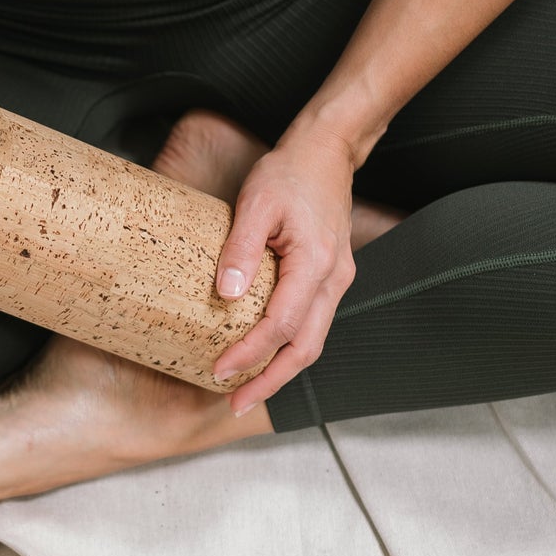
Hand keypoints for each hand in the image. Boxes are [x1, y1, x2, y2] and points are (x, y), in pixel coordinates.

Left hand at [208, 128, 358, 411]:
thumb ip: (241, 249)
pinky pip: (312, 323)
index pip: (281, 325)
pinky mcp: (330, 277)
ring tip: (245, 390)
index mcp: (316, 264)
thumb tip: (225, 295)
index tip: (218, 371)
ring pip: (312, 340)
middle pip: (306, 348)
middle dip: (270, 381)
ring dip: (280, 369)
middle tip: (234, 403)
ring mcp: (337, 280)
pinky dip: (288, 346)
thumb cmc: (289, 171)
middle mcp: (334, 279)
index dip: (249, 353)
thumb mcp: (256, 203)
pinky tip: (264, 354)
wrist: (326, 152)